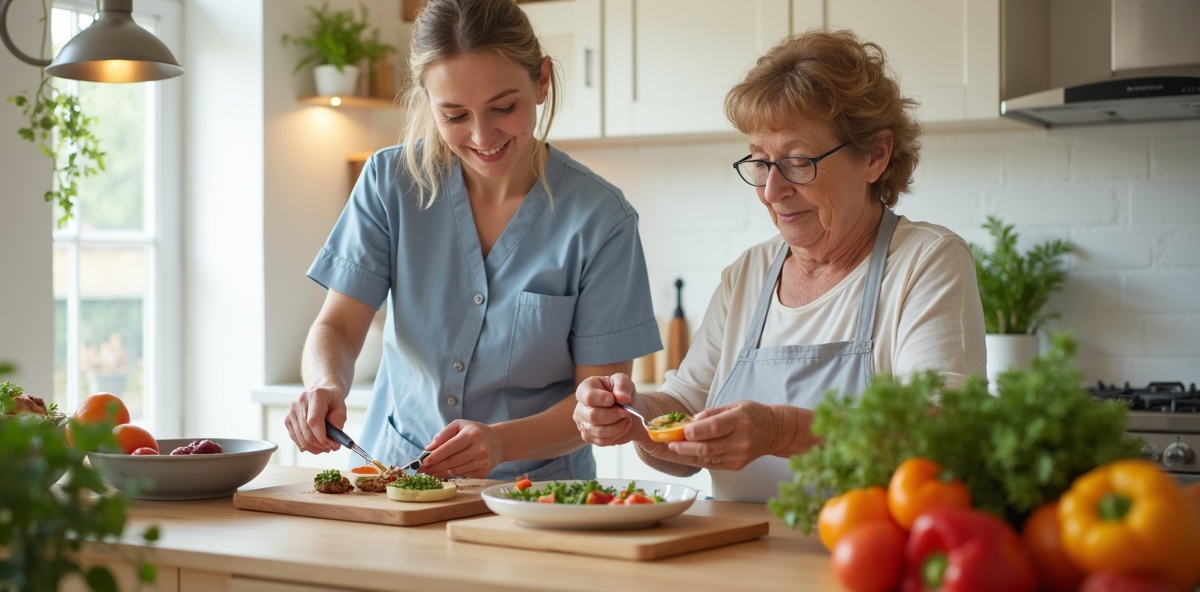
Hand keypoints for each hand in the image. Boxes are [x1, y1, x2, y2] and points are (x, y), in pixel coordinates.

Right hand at [284, 385, 346, 453]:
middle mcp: (300, 402)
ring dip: (314, 447)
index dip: (321, 437)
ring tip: (324, 447)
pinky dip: (306, 445)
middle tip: (331, 448)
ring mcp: (291, 411)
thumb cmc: (332, 401)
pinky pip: (295, 438)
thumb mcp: (341, 408)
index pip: (314, 420)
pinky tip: (315, 445)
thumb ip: (338, 424)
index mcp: (315, 395)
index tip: (331, 445)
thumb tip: (333, 443)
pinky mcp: (287, 419)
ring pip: (300, 438)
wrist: (322, 392)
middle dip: (320, 445)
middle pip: (306, 432)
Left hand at [417, 420, 502, 478]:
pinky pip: (463, 476)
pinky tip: (447, 471)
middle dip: (434, 467)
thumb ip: (443, 435)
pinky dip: (452, 474)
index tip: (423, 462)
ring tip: (431, 471)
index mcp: (472, 434)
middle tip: (422, 470)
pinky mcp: (484, 472)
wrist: (499, 442)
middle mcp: (480, 449)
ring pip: (455, 471)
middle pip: (451, 461)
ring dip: (441, 472)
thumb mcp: (459, 425)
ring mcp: (483, 462)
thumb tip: (428, 449)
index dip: (435, 456)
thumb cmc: (475, 432)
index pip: (449, 447)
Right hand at [572, 373, 641, 446]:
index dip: (603, 399)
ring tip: (626, 419)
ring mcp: (582, 424)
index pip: (589, 397)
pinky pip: (602, 441)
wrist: (629, 410)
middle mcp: (580, 407)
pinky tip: (621, 426)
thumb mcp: (625, 382)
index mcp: (586, 389)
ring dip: (618, 426)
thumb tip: (622, 398)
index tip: (614, 399)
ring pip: (598, 431)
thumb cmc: (622, 393)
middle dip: (614, 415)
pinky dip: (616, 435)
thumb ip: (622, 385)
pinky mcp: (589, 437)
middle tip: (625, 411)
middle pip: (593, 416)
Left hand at [665, 400, 801, 470]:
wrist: (775, 432)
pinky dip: (697, 460)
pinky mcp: (736, 466)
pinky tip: (686, 455)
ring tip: (673, 449)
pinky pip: (712, 465)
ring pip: (707, 459)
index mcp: (740, 421)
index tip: (681, 431)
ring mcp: (739, 456)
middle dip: (685, 447)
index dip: (696, 431)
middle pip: (708, 448)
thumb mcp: (734, 405)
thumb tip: (690, 422)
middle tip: (670, 443)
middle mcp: (740, 440)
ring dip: (687, 456)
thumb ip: (711, 414)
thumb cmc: (752, 415)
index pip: (715, 428)